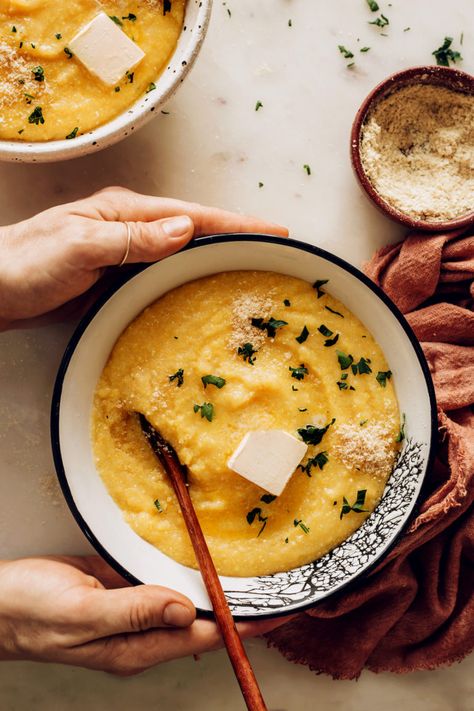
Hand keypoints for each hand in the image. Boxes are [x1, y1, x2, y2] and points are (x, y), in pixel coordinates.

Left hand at [0, 187, 287, 328]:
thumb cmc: (26, 263)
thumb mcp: (79, 246)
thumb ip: (130, 238)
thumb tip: (185, 229)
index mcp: (126, 211)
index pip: (194, 214)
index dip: (236, 222)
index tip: (274, 230)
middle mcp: (131, 227)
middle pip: (196, 229)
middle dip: (237, 237)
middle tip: (276, 253)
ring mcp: (126, 251)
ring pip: (184, 252)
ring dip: (218, 258)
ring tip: (253, 270)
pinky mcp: (119, 276)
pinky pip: (166, 274)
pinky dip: (191, 278)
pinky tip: (204, 291)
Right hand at [0, 555, 284, 674]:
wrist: (0, 600)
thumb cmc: (31, 613)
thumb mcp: (81, 614)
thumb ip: (134, 611)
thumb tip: (186, 610)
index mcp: (138, 645)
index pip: (205, 636)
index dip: (242, 624)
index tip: (277, 611)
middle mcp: (143, 629)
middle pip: (203, 617)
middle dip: (238, 602)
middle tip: (275, 580)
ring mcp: (135, 606)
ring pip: (185, 593)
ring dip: (214, 580)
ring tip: (251, 564)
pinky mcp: (123, 584)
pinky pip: (162, 574)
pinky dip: (184, 563)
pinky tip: (201, 550)